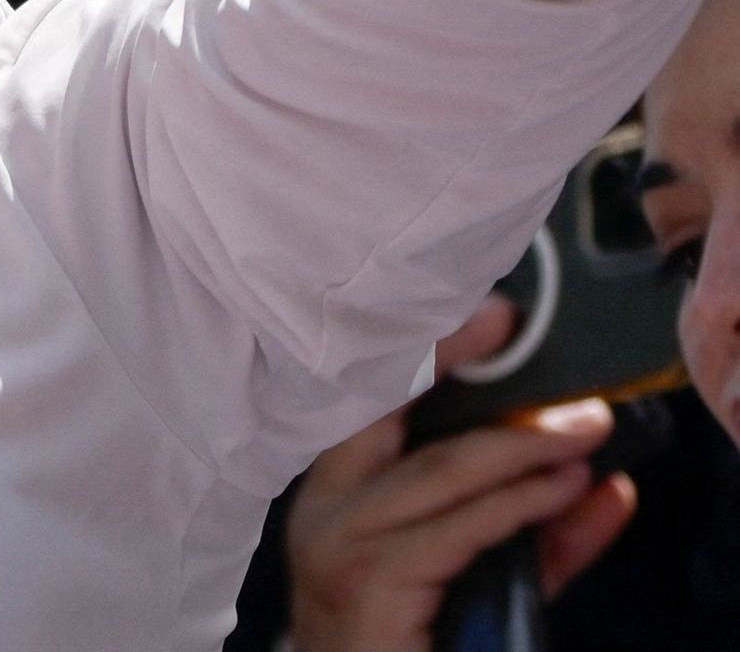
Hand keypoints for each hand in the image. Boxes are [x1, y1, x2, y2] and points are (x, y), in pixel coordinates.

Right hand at [285, 298, 638, 651]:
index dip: (435, 354)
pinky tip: (560, 489)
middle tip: (566, 381)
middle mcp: (327, 505)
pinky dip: (516, 504)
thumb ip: (537, 533)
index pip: (377, 399)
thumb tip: (607, 488)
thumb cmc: (400, 636)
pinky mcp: (368, 580)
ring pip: (440, 473)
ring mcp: (340, 542)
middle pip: (408, 424)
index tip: (496, 315)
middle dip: (489, 390)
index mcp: (337, 487)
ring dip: (521, 450)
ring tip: (583, 434)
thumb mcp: (477, 573)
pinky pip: (456, 528)